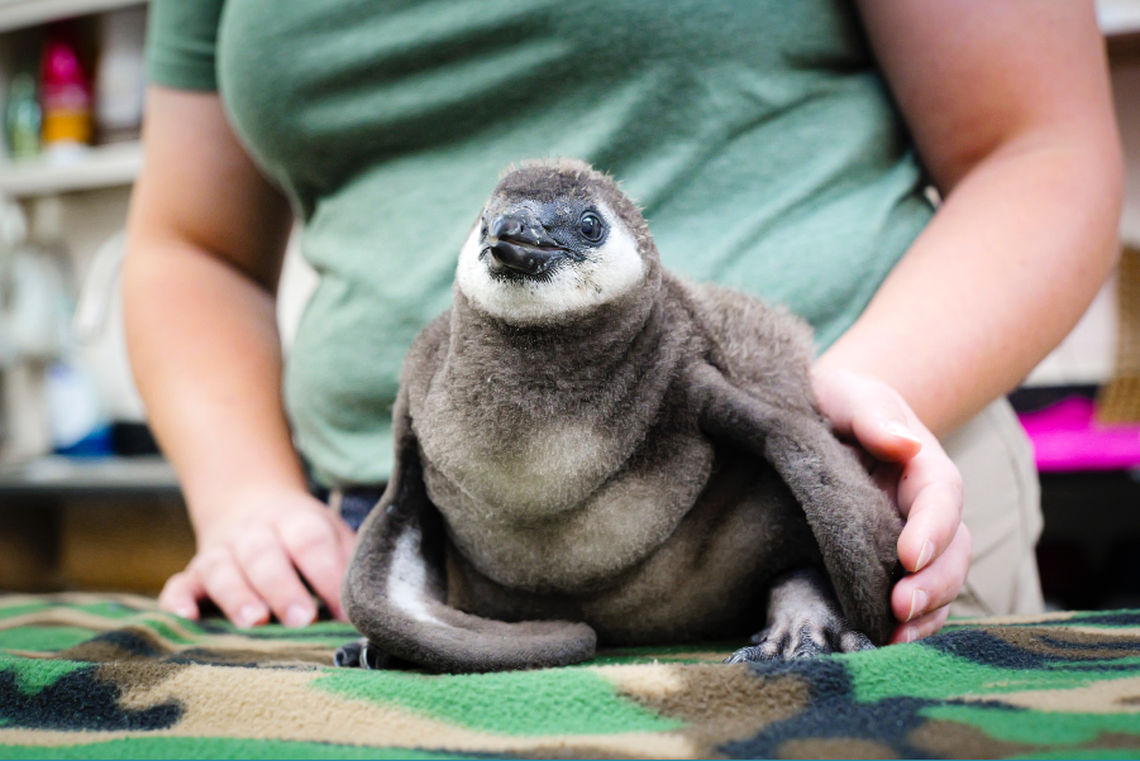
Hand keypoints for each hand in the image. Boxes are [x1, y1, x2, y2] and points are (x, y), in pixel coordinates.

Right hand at [158, 487, 356, 627]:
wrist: (251, 504)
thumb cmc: (303, 535)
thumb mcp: (332, 535)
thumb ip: (347, 565)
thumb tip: (371, 607)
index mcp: (295, 520)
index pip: (311, 540)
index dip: (327, 573)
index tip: (344, 610)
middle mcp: (254, 533)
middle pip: (265, 555)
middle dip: (283, 588)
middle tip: (301, 619)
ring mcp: (220, 551)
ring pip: (222, 569)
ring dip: (237, 595)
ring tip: (255, 622)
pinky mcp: (193, 573)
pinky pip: (179, 584)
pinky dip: (178, 600)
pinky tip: (186, 619)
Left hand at [811, 367, 970, 643]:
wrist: (811, 419)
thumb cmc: (831, 403)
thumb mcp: (847, 395)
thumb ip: (873, 414)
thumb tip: (904, 442)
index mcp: (921, 464)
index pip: (941, 496)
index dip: (932, 529)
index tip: (908, 555)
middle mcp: (923, 508)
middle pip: (952, 549)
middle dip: (934, 582)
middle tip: (902, 606)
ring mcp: (908, 540)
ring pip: (939, 581)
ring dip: (925, 613)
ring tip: (896, 635)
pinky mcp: (885, 565)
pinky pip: (912, 600)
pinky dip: (908, 625)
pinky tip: (887, 642)